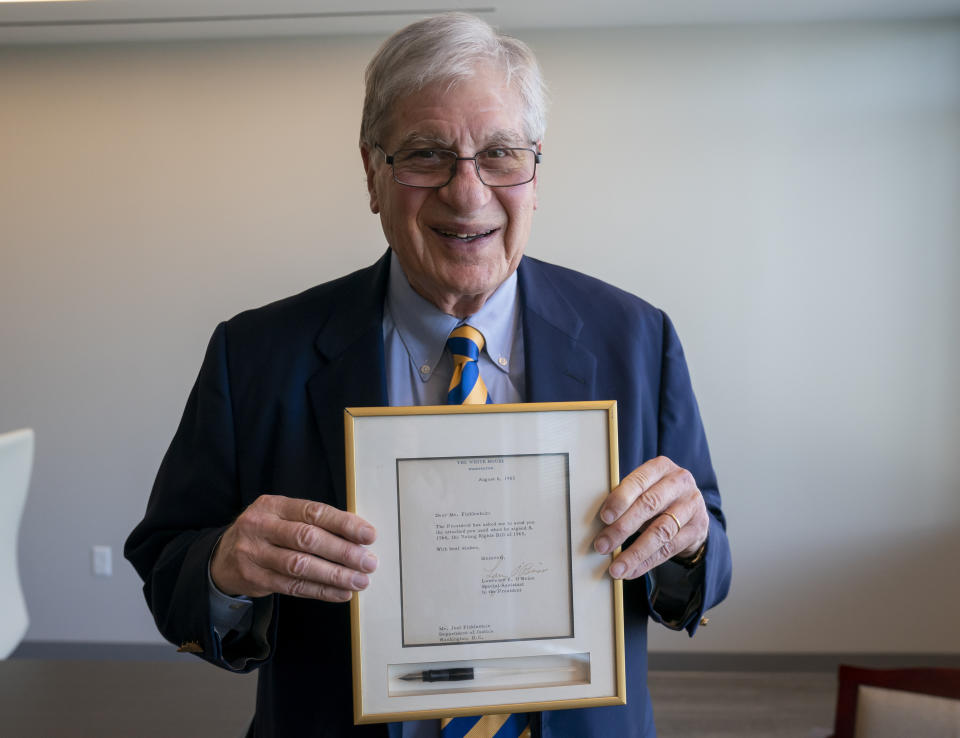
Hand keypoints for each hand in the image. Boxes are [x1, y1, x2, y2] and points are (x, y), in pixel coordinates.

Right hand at [210, 494, 377, 601]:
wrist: (222, 557)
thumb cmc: (265, 534)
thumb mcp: (281, 517)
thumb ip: (313, 522)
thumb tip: (358, 536)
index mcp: (273, 505)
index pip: (313, 512)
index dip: (344, 524)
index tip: (368, 535)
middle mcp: (261, 526)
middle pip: (307, 539)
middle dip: (343, 552)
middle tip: (368, 562)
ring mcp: (254, 553)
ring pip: (300, 566)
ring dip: (334, 575)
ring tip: (359, 581)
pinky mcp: (254, 578)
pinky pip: (293, 587)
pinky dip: (321, 591)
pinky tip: (341, 593)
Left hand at [593, 456, 707, 579]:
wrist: (692, 509)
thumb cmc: (658, 496)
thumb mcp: (645, 488)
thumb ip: (627, 497)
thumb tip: (599, 521)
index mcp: (661, 467)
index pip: (639, 481)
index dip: (620, 499)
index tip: (604, 517)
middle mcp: (680, 483)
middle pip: (649, 506)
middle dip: (622, 528)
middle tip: (602, 545)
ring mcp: (692, 505)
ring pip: (661, 531)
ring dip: (635, 552)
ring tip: (616, 567)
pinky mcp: (697, 529)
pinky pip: (670, 549)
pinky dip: (647, 562)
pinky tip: (631, 571)